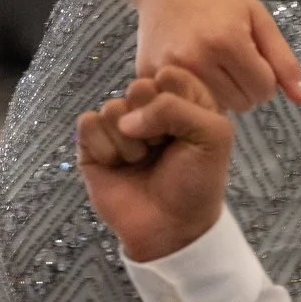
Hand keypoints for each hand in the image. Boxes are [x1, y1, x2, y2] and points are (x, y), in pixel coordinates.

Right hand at [76, 66, 237, 262]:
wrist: (171, 228)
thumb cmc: (197, 182)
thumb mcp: (212, 135)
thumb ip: (175, 108)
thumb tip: (126, 119)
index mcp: (182, 99)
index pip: (169, 73)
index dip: (175, 100)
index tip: (185, 129)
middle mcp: (150, 109)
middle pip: (138, 86)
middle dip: (152, 122)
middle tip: (162, 147)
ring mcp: (120, 125)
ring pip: (111, 106)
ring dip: (129, 142)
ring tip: (142, 161)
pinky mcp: (93, 144)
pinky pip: (88, 124)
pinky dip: (104, 148)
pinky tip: (118, 165)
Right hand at [134, 0, 300, 111]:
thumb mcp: (258, 17)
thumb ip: (283, 60)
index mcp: (228, 41)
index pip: (264, 90)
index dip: (266, 75)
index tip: (253, 56)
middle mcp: (196, 59)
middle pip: (242, 104)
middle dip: (244, 85)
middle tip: (231, 57)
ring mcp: (168, 69)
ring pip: (215, 109)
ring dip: (221, 92)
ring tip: (211, 61)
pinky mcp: (148, 74)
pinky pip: (185, 102)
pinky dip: (192, 92)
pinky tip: (189, 67)